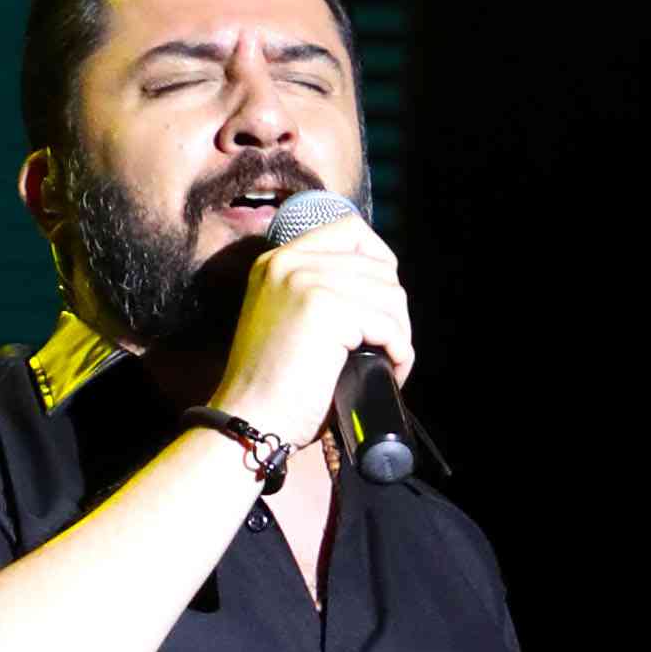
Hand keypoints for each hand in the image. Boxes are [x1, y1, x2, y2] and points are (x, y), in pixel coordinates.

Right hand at [208, 208, 413, 454]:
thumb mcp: (289, 320)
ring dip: (400, 333)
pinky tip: (389, 370)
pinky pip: (389, 324)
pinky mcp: (326, 309)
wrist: (250, 420)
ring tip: (387, 360)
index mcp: (278, 260)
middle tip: (387, 347)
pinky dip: (399, 352)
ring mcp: (306, 282)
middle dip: (394, 311)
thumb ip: (319, 292)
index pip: (351, 230)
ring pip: (390, 294)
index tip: (384, 301)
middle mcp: (289, 262)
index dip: (380, 262)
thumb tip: (382, 286)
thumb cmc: (274, 386)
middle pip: (379, 267)